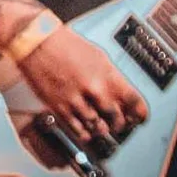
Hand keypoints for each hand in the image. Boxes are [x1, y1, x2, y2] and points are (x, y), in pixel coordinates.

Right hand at [8, 19, 147, 163]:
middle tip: (120, 124)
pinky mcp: (60, 107)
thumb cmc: (65, 44)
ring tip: (104, 127)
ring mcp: (76, 100)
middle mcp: (94, 88)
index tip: (140, 117)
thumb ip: (111, 76)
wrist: (36, 42)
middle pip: (117, 118)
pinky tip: (88, 131)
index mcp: (106, 74)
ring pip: (99, 127)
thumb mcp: (97, 55)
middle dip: (121, 124)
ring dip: (103, 130)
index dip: (140, 113)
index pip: (133, 101)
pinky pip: (78, 129)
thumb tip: (120, 93)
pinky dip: (86, 134)